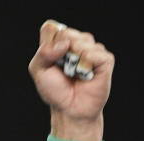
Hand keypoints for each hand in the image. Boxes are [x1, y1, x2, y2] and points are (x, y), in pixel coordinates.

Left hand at [29, 19, 114, 140]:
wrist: (69, 109)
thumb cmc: (55, 90)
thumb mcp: (38, 71)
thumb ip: (43, 53)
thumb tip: (65, 43)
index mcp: (60, 42)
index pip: (51, 28)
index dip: (48, 44)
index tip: (49, 60)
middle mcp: (77, 42)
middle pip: (65, 32)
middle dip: (59, 54)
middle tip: (63, 69)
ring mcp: (92, 50)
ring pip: (81, 40)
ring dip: (73, 61)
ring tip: (74, 73)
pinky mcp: (105, 59)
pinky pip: (93, 53)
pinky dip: (86, 65)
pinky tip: (85, 75)